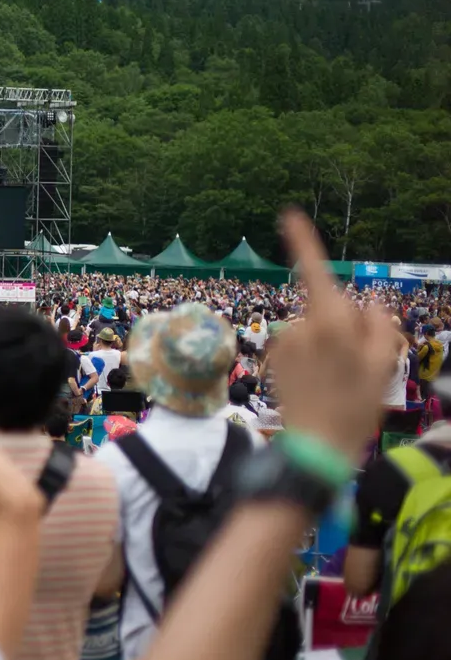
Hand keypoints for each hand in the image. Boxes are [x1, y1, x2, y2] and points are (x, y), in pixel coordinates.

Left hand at [267, 210, 399, 454]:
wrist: (317, 444)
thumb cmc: (356, 405)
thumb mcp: (383, 364)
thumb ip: (376, 325)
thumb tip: (366, 302)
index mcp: (332, 322)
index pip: (316, 272)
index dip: (302, 241)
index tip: (287, 214)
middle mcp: (303, 325)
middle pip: (327, 306)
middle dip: (341, 322)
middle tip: (356, 362)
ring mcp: (286, 341)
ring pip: (314, 327)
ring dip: (325, 342)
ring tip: (337, 377)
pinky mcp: (276, 356)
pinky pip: (301, 344)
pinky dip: (310, 355)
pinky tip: (318, 381)